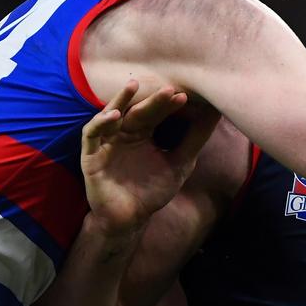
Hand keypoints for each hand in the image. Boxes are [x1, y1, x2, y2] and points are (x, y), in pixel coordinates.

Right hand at [81, 81, 218, 235]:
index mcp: (143, 133)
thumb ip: (194, 140)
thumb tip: (215, 113)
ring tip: (134, 85)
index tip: (185, 97)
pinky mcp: (91, 156)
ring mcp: (106, 143)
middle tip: (169, 89)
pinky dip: (100, 123)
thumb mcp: (179, 163)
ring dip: (120, 99)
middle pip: (137, 111)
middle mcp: (124, 133)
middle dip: (152, 99)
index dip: (168, 104)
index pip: (156, 113)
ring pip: (110, 114)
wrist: (130, 219)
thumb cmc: (152, 190)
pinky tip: (114, 116)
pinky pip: (91, 134)